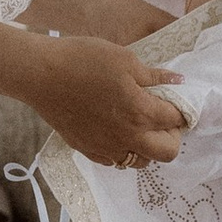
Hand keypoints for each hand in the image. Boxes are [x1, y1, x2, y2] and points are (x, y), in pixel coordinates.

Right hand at [30, 36, 185, 168]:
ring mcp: (106, 147)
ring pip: (141, 162)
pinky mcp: (87, 150)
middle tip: (162, 118)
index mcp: (141, 112)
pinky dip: (122, 150)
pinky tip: (115, 131)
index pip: (176, 120)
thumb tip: (179, 81)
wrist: (40, 75)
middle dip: (172, 136)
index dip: (181, 110)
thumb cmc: (83, 60)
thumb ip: (154, 76)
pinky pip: (114, 160)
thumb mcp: (124, 59)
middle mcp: (128, 137)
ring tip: (138, 125)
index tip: (176, 101)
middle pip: (167, 153)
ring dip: (147, 146)